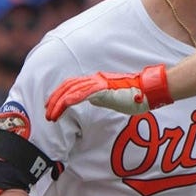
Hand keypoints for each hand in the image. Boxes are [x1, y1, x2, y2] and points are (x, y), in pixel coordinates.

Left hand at [45, 64, 171, 119]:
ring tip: (50, 115)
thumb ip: (103, 98)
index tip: (53, 105)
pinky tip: (61, 107)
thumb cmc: (137, 96)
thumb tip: (92, 101)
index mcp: (98, 82)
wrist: (149, 91)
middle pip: (68, 86)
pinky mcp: (101, 90)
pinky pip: (80, 94)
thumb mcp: (116, 99)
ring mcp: (98, 84)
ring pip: (71, 90)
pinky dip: (68, 100)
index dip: (61, 94)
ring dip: (57, 103)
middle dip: (54, 99)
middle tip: (46, 111)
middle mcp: (96, 80)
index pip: (74, 85)